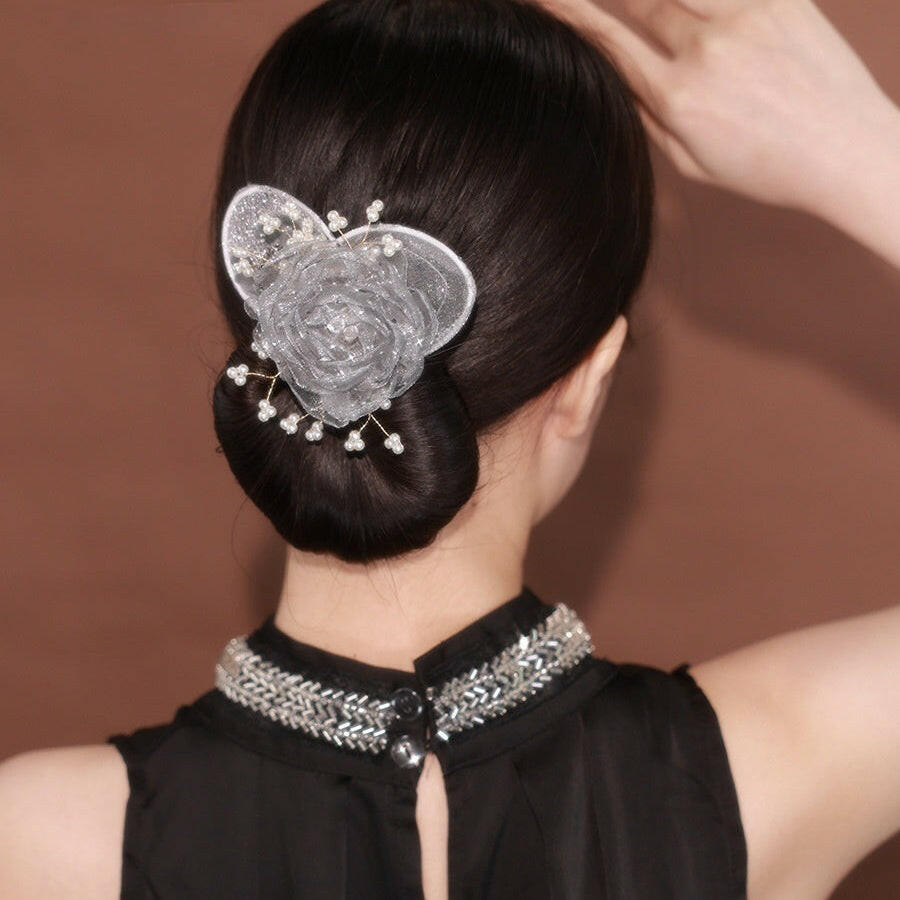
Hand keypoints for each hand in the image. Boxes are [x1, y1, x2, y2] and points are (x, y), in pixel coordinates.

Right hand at [541, 0, 899, 260]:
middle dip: (620, 0)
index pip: (610, 42)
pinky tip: (699, 14)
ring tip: (668, 30)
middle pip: (642, 1)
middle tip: (595, 5)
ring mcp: (748, 15)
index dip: (572, 13)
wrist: (848, 149)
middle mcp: (708, 50)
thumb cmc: (770, 167)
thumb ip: (653, 118)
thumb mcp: (695, 162)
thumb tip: (623, 80)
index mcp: (680, 99)